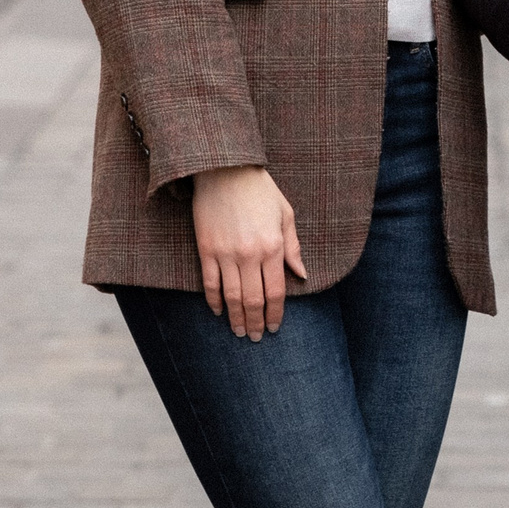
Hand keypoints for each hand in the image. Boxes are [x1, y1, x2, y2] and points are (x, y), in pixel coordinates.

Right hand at [191, 165, 305, 340]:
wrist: (225, 170)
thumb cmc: (260, 190)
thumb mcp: (285, 214)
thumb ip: (293, 247)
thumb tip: (302, 275)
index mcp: (273, 246)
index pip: (276, 291)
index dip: (276, 313)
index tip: (275, 326)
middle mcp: (250, 254)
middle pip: (253, 300)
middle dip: (256, 322)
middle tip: (257, 337)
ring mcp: (226, 253)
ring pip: (231, 296)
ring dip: (235, 318)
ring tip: (239, 332)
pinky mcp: (207, 249)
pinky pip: (210, 282)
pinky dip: (213, 300)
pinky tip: (217, 311)